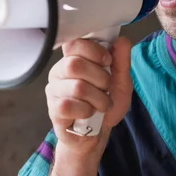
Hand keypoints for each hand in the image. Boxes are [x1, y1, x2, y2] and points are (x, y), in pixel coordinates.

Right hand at [46, 37, 132, 156]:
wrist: (97, 134)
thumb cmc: (105, 105)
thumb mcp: (121, 82)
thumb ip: (122, 61)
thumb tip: (121, 41)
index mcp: (74, 58)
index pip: (76, 43)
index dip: (95, 51)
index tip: (107, 61)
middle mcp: (60, 71)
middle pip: (75, 64)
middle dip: (100, 78)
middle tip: (106, 87)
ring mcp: (54, 90)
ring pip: (77, 87)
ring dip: (98, 98)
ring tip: (102, 105)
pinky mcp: (54, 109)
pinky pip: (69, 106)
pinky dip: (87, 111)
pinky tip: (89, 114)